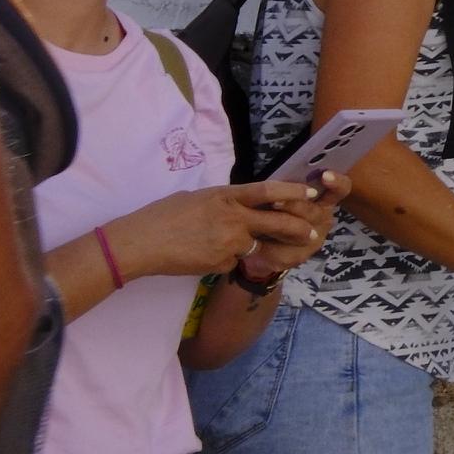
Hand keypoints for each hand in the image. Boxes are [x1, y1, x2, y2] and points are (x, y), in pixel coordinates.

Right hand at [109, 182, 331, 280]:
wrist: (140, 244)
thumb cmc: (162, 216)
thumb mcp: (198, 198)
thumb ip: (223, 201)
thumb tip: (238, 204)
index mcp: (226, 196)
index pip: (268, 190)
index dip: (293, 191)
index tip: (312, 193)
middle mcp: (233, 218)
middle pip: (277, 222)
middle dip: (298, 229)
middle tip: (313, 233)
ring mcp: (229, 243)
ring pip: (252, 246)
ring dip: (247, 247)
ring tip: (215, 243)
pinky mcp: (221, 264)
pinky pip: (231, 262)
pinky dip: (222, 260)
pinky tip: (199, 256)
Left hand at [237, 170, 352, 282]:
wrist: (263, 246)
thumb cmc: (274, 212)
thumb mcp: (282, 196)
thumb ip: (287, 187)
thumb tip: (282, 173)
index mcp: (325, 201)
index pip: (341, 189)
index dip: (336, 183)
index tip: (325, 175)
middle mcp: (323, 219)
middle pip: (314, 212)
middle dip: (294, 206)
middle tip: (275, 201)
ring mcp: (314, 240)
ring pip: (300, 233)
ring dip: (280, 226)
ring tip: (261, 220)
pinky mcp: (297, 257)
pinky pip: (283, 251)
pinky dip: (266, 245)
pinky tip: (254, 242)